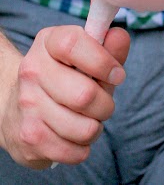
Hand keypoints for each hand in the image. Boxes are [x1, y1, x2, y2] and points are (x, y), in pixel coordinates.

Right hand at [0, 24, 129, 167]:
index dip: (102, 61)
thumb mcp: (86, 56)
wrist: (18, 108)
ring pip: (84, 128)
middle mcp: (32, 71)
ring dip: (96, 127)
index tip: (118, 75)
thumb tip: (120, 37)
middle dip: (106, 104)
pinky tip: (75, 136)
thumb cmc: (64, 77)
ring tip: (89, 119)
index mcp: (48, 42)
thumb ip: (109, 47)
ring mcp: (28, 106)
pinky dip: (83, 148)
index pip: (73, 45)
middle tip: (103, 103)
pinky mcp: (28, 138)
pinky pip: (74, 152)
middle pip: (84, 95)